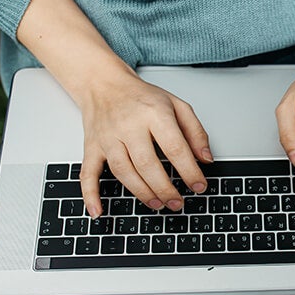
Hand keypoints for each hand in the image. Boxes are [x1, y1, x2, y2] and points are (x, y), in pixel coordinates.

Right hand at [75, 69, 211, 217]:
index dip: (190, 171)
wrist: (104, 84)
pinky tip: (98, 211)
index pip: (175, 147)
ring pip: (123, 171)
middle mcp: (129, 126)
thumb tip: (206, 159)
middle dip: (165, 188)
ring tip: (157, 204)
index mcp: (154, 114)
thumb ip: (195, 131)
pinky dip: (91, 194)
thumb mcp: (177, 105)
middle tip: (177, 202)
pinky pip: (88, 173)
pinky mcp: (92, 147)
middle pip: (147, 164)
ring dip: (141, 192)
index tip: (199, 186)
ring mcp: (108, 138)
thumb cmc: (142, 97)